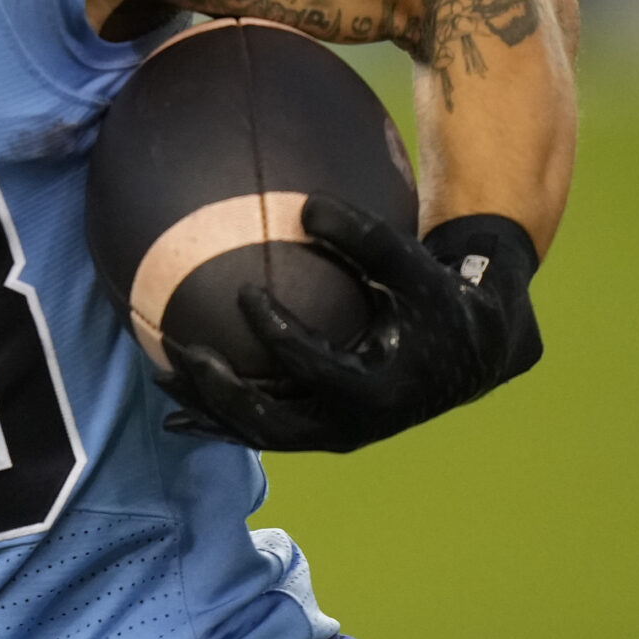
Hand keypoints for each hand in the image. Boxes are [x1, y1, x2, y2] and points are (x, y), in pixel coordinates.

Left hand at [159, 195, 542, 452]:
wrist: (475, 352)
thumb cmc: (443, 303)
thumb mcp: (415, 267)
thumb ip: (366, 236)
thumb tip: (306, 205)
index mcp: (375, 390)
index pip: (310, 364)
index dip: (273, 331)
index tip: (245, 294)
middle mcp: (352, 425)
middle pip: (270, 419)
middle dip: (219, 390)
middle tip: (180, 352)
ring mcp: (336, 434)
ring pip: (261, 434)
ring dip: (210, 410)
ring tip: (163, 379)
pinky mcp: (325, 431)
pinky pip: (266, 433)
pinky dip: (223, 424)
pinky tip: (180, 410)